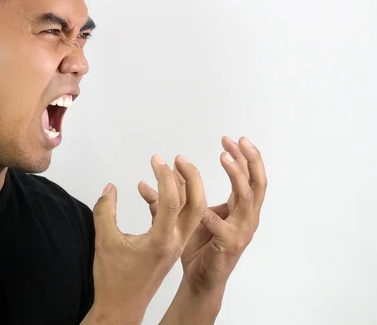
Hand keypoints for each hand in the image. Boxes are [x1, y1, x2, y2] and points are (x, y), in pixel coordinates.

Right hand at [86, 155, 205, 324]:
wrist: (121, 308)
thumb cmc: (113, 280)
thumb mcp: (104, 241)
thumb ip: (105, 210)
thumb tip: (110, 188)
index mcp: (162, 241)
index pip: (172, 201)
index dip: (165, 177)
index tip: (156, 160)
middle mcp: (174, 242)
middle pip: (196, 205)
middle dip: (192, 178)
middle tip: (178, 159)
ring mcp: (174, 245)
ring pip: (190, 212)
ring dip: (185, 189)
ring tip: (171, 168)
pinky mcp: (169, 247)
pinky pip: (177, 219)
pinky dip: (171, 202)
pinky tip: (152, 192)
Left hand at [138, 136, 266, 295]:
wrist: (200, 280)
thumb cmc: (198, 248)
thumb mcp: (187, 213)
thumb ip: (177, 193)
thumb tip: (159, 172)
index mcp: (240, 209)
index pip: (250, 177)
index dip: (243, 157)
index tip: (230, 138)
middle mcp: (246, 218)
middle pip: (258, 183)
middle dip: (249, 160)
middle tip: (237, 141)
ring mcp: (241, 233)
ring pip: (246, 199)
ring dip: (237, 176)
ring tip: (224, 158)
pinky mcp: (229, 247)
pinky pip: (224, 229)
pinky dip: (214, 217)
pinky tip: (203, 208)